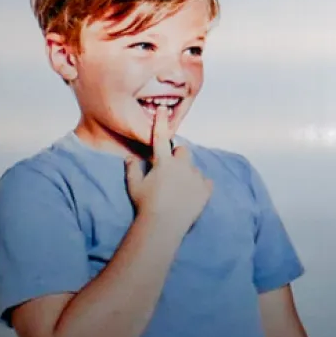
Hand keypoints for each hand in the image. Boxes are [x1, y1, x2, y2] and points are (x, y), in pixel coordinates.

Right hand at [128, 115, 213, 236]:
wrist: (163, 226)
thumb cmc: (145, 205)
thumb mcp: (134, 186)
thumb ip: (132, 168)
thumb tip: (130, 157)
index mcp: (163, 162)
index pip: (161, 138)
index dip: (161, 123)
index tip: (162, 110)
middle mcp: (181, 166)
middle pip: (183, 151)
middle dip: (177, 157)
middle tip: (170, 171)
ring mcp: (195, 177)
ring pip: (194, 168)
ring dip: (188, 173)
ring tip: (178, 190)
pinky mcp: (205, 190)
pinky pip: (205, 182)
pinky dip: (200, 186)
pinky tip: (190, 195)